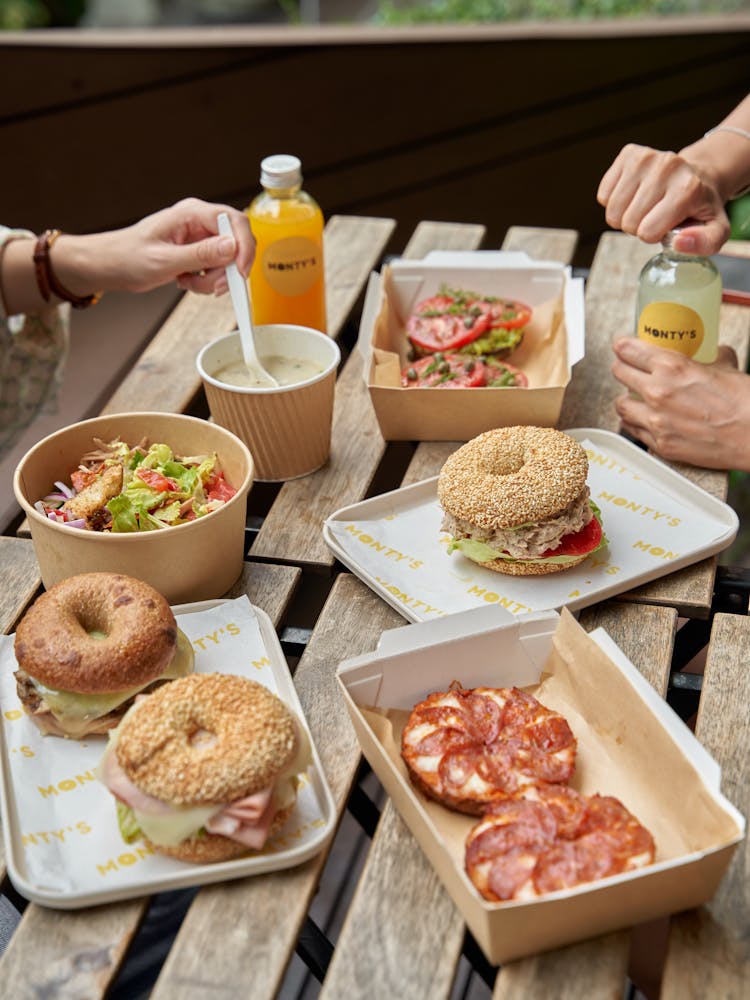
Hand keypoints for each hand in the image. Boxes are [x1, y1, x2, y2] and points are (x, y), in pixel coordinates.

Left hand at [78, 197, 254, 296]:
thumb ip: (201, 254)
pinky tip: (185, 281)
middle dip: (226, 271)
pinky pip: (216, 268)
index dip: (243, 248)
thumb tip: (232, 247)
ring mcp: (200, 236)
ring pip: (227, 261)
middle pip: (235, 244)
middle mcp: (199, 221)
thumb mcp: (164, 260)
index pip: (234, 222)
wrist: (111, 265)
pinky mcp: (198, 251)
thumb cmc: (127, 257)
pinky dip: (206, 281)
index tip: (240, 273)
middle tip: (211, 287)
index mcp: (191, 213)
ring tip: (188, 283)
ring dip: (213, 279)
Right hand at [597, 144, 729, 254]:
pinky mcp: (629, 154)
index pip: (647, 232)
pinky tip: (633, 195)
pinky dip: (614, 201)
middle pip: (628, 222)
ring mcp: (645, 158)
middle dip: (638, 227)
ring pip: (613, 210)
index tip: (667, 225)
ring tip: (644, 207)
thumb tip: (678, 242)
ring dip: (625, 216)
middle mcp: (667, 167)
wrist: (697, 177)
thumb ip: (704, 243)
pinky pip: (604, 194)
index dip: (654, 236)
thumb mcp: (716, 231)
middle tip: (655, 216)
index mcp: (688, 188)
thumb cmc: (700, 208)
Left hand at [610, 336, 749, 470]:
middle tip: (625, 367)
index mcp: (672, 367)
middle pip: (620, 373)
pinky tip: (642, 420)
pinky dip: (636, 423)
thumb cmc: (744, 403)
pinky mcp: (660, 444)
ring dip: (626, 398)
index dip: (622, 346)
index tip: (621, 346)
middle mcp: (658, 392)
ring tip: (633, 397)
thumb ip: (712, 358)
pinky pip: (633, 430)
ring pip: (620, 405)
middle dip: (622, 367)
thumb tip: (713, 352)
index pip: (629, 350)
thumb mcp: (727, 367)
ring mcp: (656, 420)